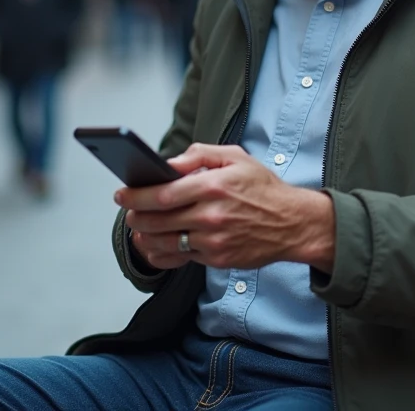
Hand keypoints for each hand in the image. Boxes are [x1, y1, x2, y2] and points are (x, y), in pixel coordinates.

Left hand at [116, 144, 334, 272]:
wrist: (292, 223)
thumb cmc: (262, 188)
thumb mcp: (236, 158)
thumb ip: (200, 154)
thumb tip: (170, 162)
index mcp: (213, 186)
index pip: (163, 193)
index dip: (136, 195)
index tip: (122, 193)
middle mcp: (211, 215)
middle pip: (157, 220)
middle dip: (135, 216)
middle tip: (129, 211)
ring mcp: (213, 240)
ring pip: (165, 242)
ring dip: (145, 236)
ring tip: (139, 228)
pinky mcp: (217, 259)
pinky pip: (181, 257)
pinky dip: (164, 251)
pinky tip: (157, 243)